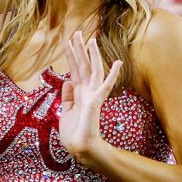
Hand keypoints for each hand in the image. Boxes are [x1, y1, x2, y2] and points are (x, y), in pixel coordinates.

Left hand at [59, 33, 121, 164]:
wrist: (80, 149)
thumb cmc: (74, 134)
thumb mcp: (65, 112)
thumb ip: (67, 96)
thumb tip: (67, 81)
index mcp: (79, 94)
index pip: (75, 70)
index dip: (72, 56)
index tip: (69, 41)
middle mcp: (87, 92)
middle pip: (82, 66)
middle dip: (79, 49)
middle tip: (76, 32)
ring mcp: (92, 95)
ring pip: (92, 70)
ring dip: (92, 55)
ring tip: (90, 39)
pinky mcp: (95, 101)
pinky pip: (105, 86)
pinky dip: (111, 74)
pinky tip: (117, 63)